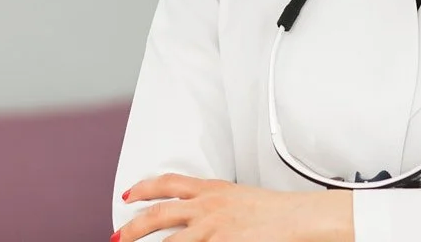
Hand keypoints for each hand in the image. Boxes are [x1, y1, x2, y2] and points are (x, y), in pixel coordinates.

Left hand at [114, 173, 353, 241]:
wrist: (302, 218)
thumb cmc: (279, 211)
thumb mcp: (241, 197)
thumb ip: (217, 203)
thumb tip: (201, 215)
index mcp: (213, 189)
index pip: (169, 183)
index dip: (144, 187)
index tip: (129, 194)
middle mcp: (207, 207)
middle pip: (158, 213)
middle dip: (133, 227)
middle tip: (118, 236)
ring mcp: (212, 230)